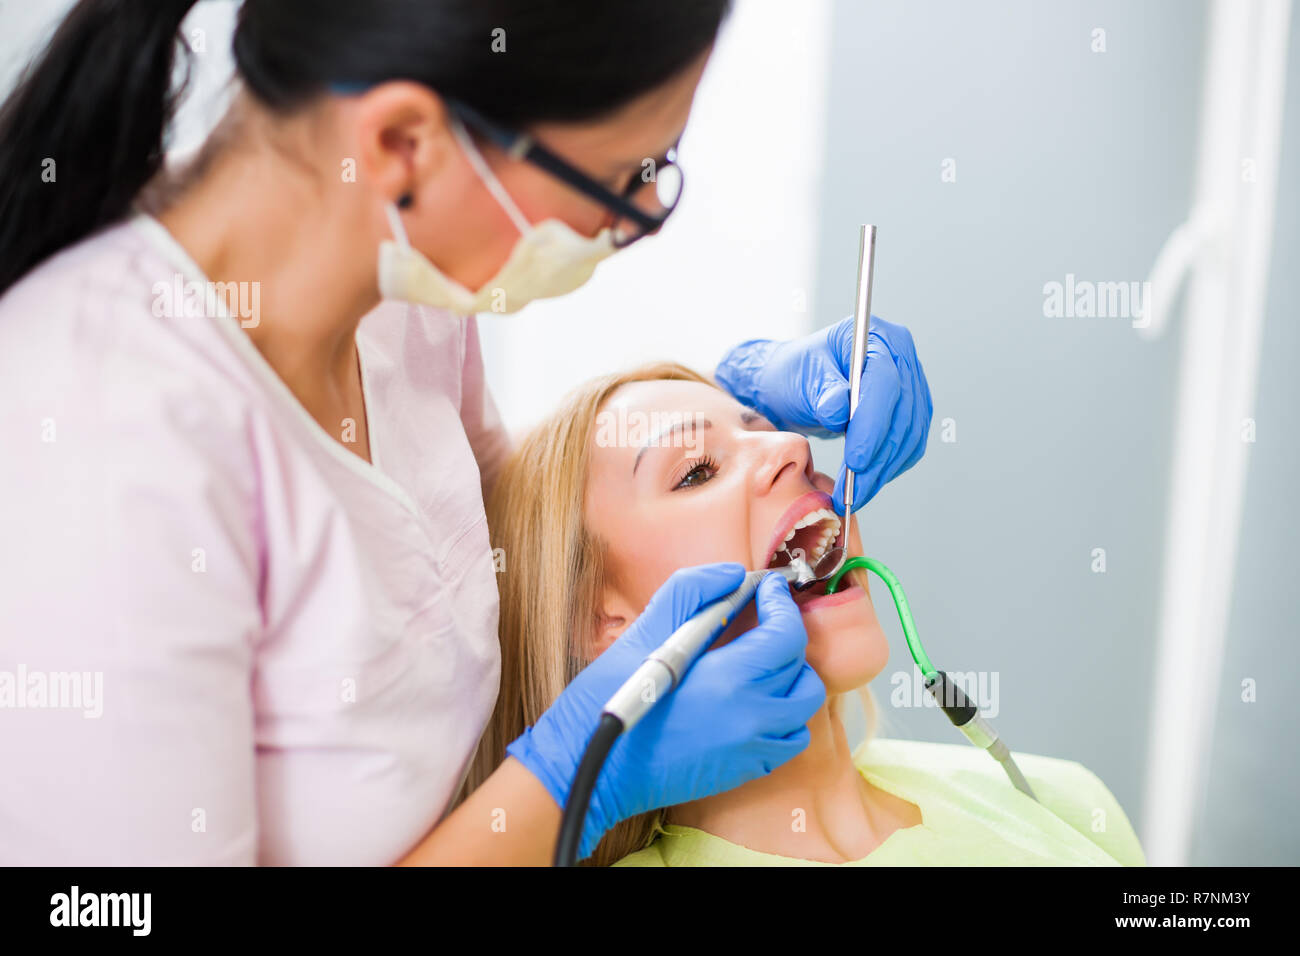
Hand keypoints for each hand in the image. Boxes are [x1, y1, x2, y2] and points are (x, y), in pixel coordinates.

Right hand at [506, 563, 824, 859]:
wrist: (586, 766)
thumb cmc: (608, 698)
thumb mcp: (644, 631)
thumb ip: (692, 592)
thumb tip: (733, 574)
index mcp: (731, 679)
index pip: (787, 634)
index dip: (782, 603)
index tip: (769, 588)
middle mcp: (752, 718)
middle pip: (802, 670)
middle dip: (787, 638)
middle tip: (761, 622)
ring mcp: (751, 750)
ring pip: (803, 709)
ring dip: (790, 680)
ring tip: (760, 664)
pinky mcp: (741, 771)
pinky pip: (787, 741)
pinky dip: (783, 717)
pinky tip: (751, 702)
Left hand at [715, 314, 931, 511]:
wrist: (798, 385)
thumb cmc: (796, 375)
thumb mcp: (802, 379)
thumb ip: (822, 392)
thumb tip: (841, 410)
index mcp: (877, 337)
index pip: (885, 383)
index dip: (873, 425)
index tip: (855, 460)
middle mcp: (901, 358)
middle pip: (902, 414)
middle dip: (878, 457)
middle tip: (853, 490)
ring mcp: (910, 385)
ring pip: (909, 435)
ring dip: (885, 470)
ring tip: (856, 493)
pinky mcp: (910, 411)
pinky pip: (909, 445)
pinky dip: (890, 467)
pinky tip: (868, 481)